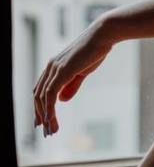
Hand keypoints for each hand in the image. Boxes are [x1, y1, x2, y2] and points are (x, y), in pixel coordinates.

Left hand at [33, 21, 113, 136]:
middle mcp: (51, 66)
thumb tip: (61, 100)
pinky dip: (49, 109)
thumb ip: (71, 85)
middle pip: (37, 95)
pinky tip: (51, 119)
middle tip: (47, 131)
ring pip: (42, 97)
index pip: (40, 89)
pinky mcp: (62, 71)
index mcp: (55, 66)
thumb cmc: (95, 50)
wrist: (103, 35)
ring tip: (51, 130)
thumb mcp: (82, 71)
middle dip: (40, 115)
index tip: (43, 121)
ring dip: (45, 116)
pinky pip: (50, 94)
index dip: (40, 107)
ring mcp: (55, 68)